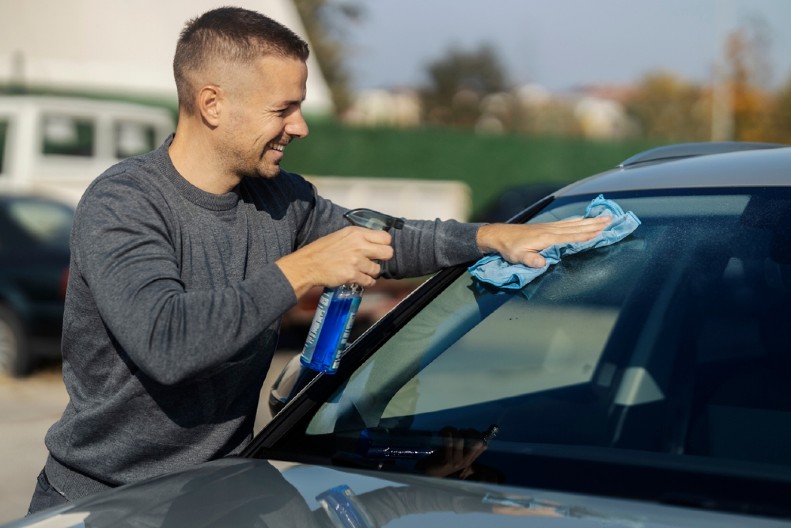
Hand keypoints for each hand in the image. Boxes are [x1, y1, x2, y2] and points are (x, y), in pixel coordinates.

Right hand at [276, 226, 393, 297]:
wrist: (308, 265)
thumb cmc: (323, 250)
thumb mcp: (341, 235)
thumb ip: (358, 237)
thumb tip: (374, 242)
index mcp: (356, 233)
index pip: (385, 237)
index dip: (384, 244)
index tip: (379, 248)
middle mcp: (359, 245)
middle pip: (388, 252)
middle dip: (383, 258)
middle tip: (374, 260)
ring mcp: (356, 261)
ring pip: (377, 269)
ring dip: (371, 272)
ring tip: (361, 270)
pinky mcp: (352, 275)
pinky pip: (369, 281)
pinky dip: (366, 282)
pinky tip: (359, 279)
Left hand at [417, 427, 487, 478]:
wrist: (428, 472)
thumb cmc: (441, 459)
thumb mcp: (454, 452)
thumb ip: (462, 445)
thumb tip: (466, 431)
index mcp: (469, 459)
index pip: (483, 446)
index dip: (476, 434)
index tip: (466, 431)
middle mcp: (466, 461)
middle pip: (476, 443)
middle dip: (467, 432)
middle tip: (457, 431)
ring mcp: (457, 462)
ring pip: (460, 440)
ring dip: (453, 431)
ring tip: (447, 430)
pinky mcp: (447, 461)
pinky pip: (449, 444)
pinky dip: (446, 434)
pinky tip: (442, 432)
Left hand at [476, 216, 609, 267]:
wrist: (500, 235)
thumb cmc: (510, 248)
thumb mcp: (518, 257)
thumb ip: (531, 260)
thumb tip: (543, 263)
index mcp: (547, 239)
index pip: (571, 237)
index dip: (587, 235)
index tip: (602, 232)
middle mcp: (552, 230)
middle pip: (578, 227)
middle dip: (595, 225)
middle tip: (612, 220)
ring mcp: (550, 227)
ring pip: (575, 224)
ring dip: (590, 221)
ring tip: (605, 217)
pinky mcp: (547, 226)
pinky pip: (567, 222)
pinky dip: (578, 220)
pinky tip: (584, 218)